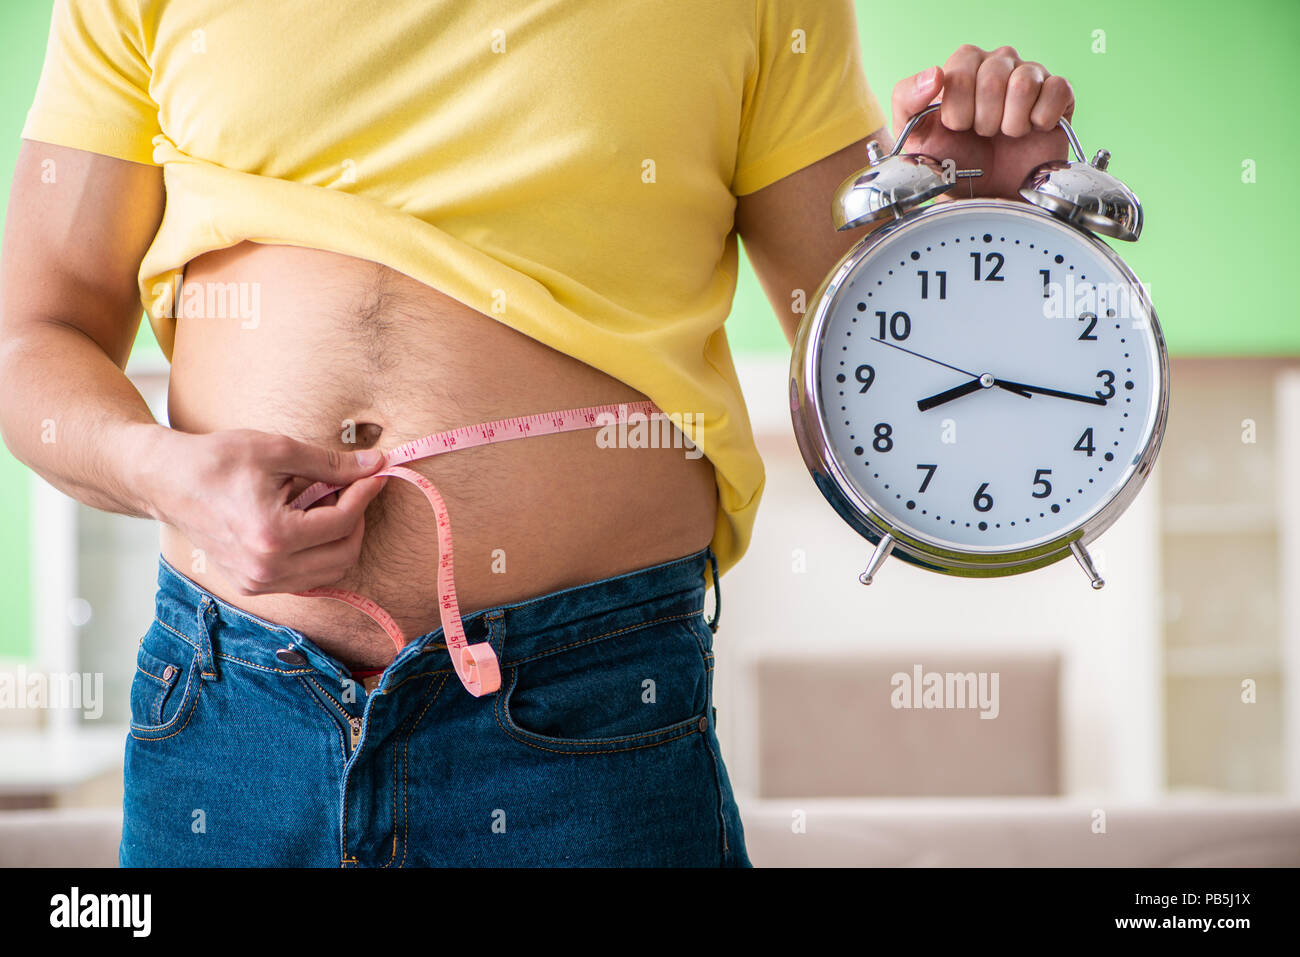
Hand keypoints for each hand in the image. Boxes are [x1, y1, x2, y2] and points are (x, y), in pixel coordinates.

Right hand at [148, 429, 388, 595]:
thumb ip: (331, 463)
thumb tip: (375, 463)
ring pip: (330, 572)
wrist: (168, 482)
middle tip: (353, 488)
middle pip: (344, 554)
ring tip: (329, 503)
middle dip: (357, 519)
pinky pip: (307, 578)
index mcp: (272, 536)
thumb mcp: (277, 451)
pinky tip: (311, 522)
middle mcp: (266, 569)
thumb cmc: (218, 460)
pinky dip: (320, 553)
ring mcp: (258, 583)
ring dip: (341, 539)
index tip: (375, 473)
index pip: (342, 522)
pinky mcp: (253, 586)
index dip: (365, 494)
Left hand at [891, 45, 1074, 199]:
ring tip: (1006, 135)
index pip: (960, 70)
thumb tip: (933, 73)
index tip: (958, 129)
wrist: (987, 193)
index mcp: (963, 66)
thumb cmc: (953, 162)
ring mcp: (1030, 75)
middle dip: (984, 119)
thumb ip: (907, 100)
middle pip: (993, 76)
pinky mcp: (1059, 93)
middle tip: (983, 135)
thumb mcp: (915, 137)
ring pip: (1024, 84)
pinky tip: (1032, 130)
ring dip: (1011, 123)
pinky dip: (1041, 120)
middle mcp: (998, 63)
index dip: (958, 109)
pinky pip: (1057, 90)